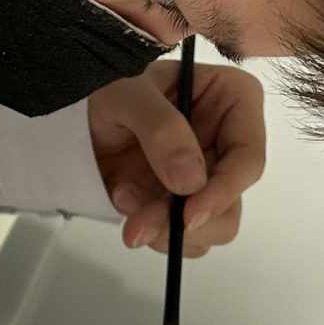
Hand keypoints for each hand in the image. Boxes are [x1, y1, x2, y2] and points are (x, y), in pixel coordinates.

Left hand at [88, 59, 265, 255]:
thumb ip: (161, 129)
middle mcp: (227, 141)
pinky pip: (185, 237)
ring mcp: (207, 174)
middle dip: (186, 219)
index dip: (225, 190)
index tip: (189, 215)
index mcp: (233, 100)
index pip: (248, 156)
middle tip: (141, 225)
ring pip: (211, 226)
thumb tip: (192, 180)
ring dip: (165, 229)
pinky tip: (125, 201)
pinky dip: (154, 231)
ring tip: (125, 201)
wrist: (75, 116)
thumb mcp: (128, 93)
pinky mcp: (185, 201)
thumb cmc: (107, 87)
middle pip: (231, 200)